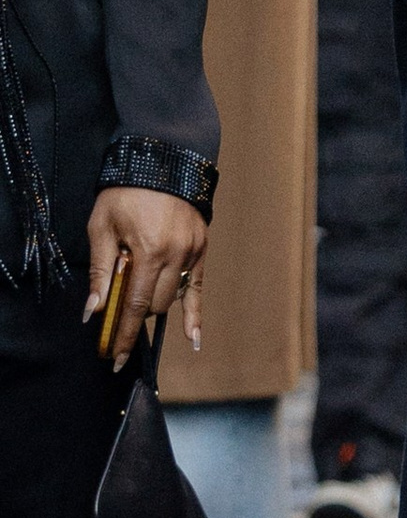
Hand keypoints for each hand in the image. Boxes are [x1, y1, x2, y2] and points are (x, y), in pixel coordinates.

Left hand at [86, 187, 208, 364]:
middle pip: (154, 305)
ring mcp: (192, 251)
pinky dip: (195, 314)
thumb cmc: (125, 192)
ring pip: (172, 297)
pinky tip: (193, 338)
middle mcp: (176, 254)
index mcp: (150, 251)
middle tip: (115, 316)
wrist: (161, 160)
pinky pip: (198, 287)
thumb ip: (101, 271)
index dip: (124, 334)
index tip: (114, 357)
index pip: (135, 305)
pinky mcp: (201, 248)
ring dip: (152, 305)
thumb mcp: (102, 227)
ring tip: (136, 297)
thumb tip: (94, 310)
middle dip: (134, 317)